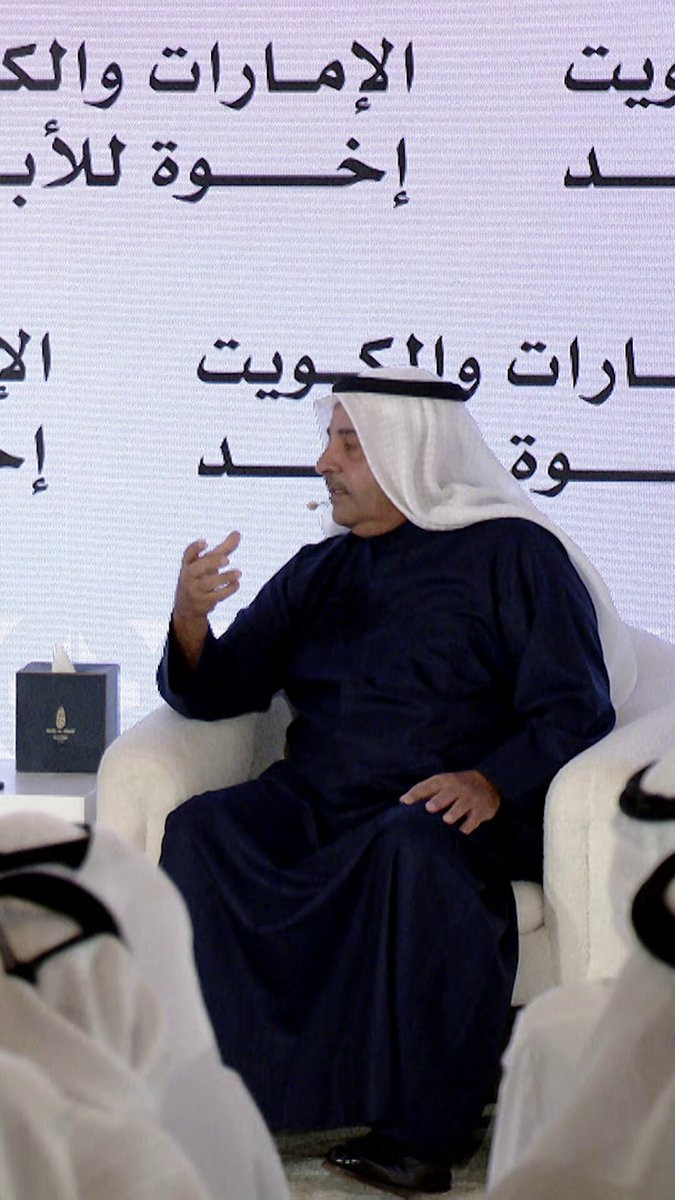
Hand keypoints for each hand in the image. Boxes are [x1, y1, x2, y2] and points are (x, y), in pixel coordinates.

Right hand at [172, 532, 240, 668]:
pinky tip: (236, 584)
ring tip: (238, 573)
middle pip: (198, 568)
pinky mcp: (202, 602)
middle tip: (227, 559)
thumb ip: (223, 548)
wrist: (187, 607)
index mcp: (188, 564)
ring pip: (208, 584)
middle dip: (212, 563)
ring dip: (224, 578)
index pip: (188, 554)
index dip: (195, 548)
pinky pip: (215, 596)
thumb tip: (238, 533)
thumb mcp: (208, 563)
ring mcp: (194, 590)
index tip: (205, 543)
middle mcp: (189, 576)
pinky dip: (227, 590)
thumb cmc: (200, 578)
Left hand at [400, 770, 499, 834]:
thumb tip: (401, 801)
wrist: (488, 783)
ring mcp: (470, 799)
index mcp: (444, 781)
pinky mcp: (481, 810)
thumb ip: (422, 792)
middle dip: (438, 801)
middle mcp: (457, 788)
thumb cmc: (456, 786)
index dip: (416, 793)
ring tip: (447, 819)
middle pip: (447, 794)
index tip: (405, 801)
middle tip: (429, 808)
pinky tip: (462, 831)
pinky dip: (468, 826)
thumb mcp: (441, 784)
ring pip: (461, 806)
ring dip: (454, 812)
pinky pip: (474, 819)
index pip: (428, 786)